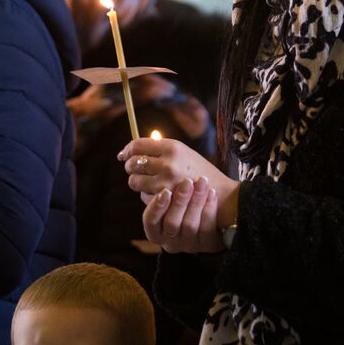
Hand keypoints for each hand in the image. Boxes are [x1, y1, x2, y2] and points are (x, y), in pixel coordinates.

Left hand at [120, 137, 238, 227]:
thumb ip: (160, 150)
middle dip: (130, 167)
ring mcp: (166, 182)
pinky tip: (158, 194)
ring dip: (136, 182)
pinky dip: (147, 195)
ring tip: (146, 182)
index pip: (138, 144)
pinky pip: (143, 196)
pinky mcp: (166, 199)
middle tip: (134, 169)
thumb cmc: (199, 172)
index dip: (127, 149)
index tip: (123, 155)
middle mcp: (168, 163)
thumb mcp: (183, 153)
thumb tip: (131, 149)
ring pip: (134, 181)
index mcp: (172, 147)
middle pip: (133, 163)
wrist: (220, 194)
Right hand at [142, 177, 223, 253]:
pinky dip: (209, 208)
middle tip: (187, 181)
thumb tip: (147, 173)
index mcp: (156, 233)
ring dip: (196, 200)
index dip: (156, 207)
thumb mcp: (168, 205)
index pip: (150, 221)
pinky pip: (207, 227)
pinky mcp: (207, 244)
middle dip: (179, 201)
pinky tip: (211, 192)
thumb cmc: (183, 207)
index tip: (165, 191)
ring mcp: (189, 244)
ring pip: (190, 224)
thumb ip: (160, 195)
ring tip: (202, 181)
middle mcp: (170, 242)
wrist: (215, 222)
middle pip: (171, 223)